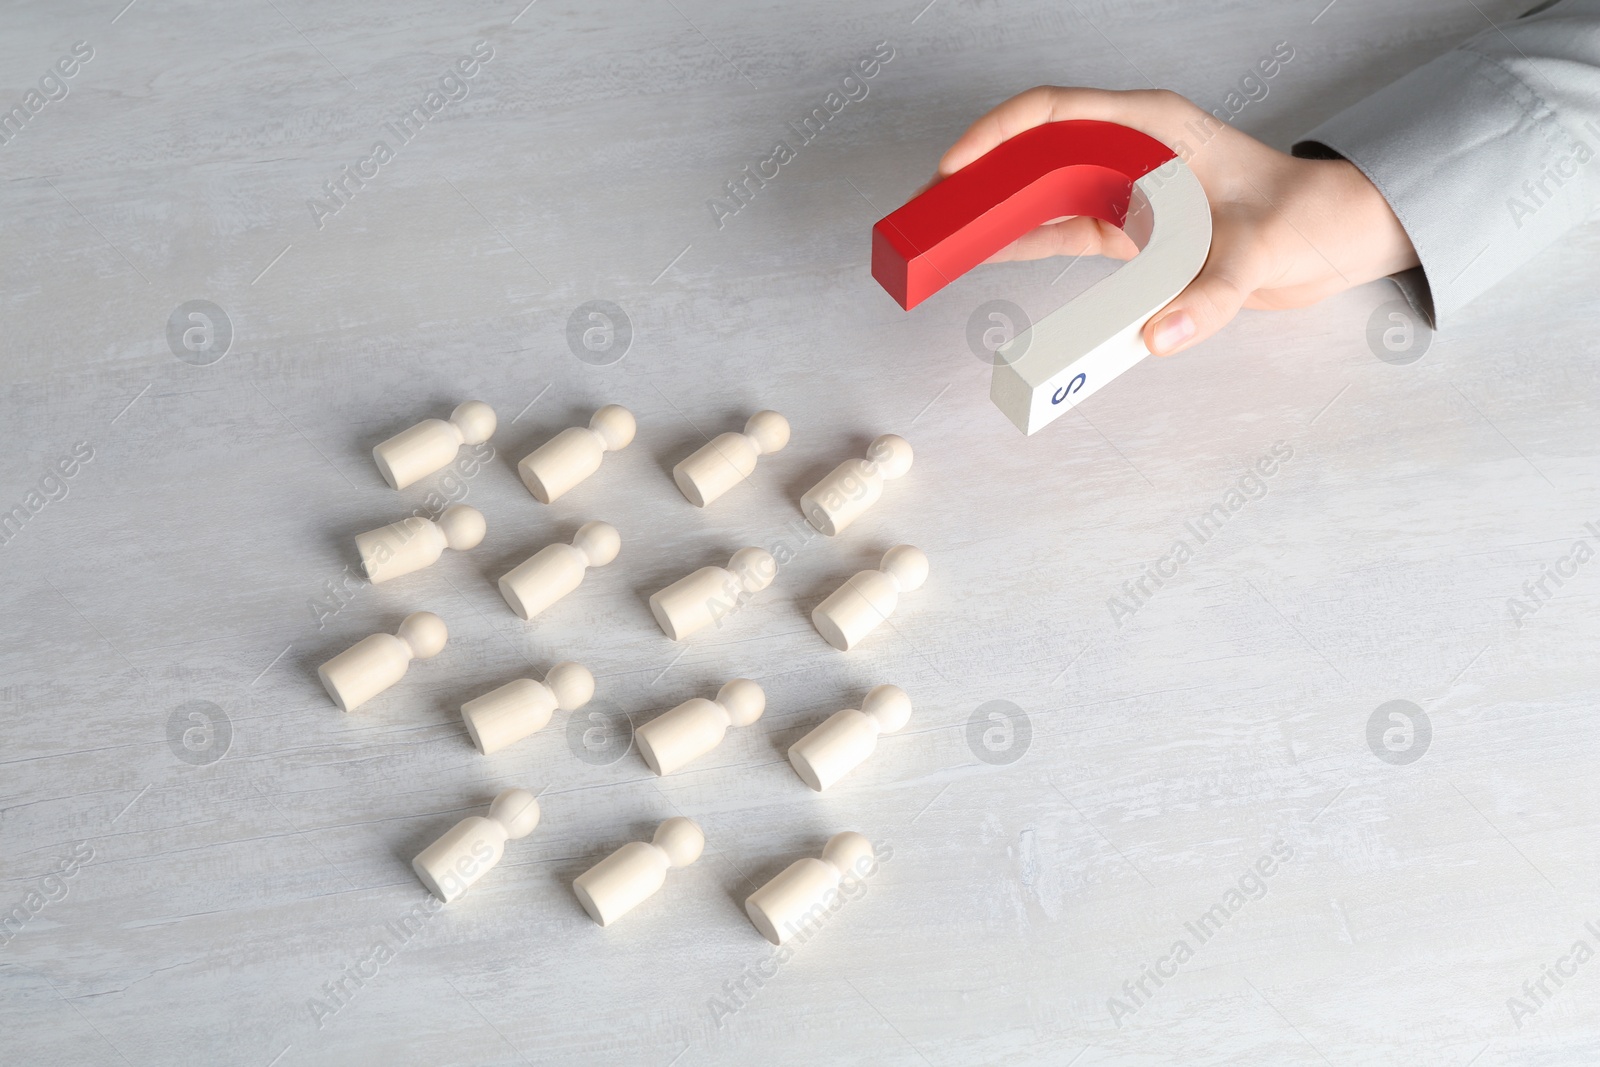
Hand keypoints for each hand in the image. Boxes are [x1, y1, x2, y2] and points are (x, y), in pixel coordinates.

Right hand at [936, 87, 1419, 355]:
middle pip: (1032, 151)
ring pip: (1037, 194)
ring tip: (940, 237)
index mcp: (1152, 126)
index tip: (956, 166)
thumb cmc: (1304, 218)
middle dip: (977, 176)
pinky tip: (981, 259)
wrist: (1331, 240)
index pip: (1057, 112)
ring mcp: (1122, 191)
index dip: (999, 134)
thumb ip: (1211, 296)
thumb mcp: (1261, 252)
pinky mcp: (1126, 232)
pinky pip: (1057, 234)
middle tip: (928, 210)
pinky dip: (1019, 246)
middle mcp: (1128, 152)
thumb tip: (1158, 336)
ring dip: (991, 214)